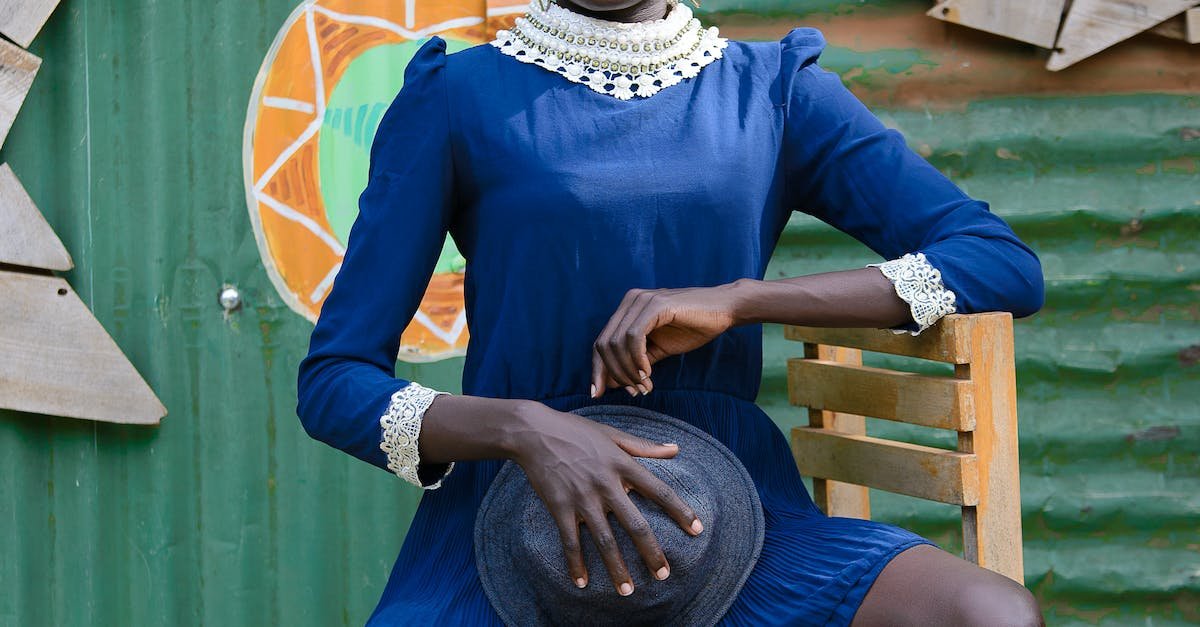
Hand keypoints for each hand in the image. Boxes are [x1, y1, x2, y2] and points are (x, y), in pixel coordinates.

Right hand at [507, 401, 703, 595]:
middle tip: (663, 575)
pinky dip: (576, 564)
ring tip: (628, 590)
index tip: (697, 530)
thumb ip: (645, 447)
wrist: (534, 431)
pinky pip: (571, 542)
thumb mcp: (613, 434)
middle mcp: (606, 484)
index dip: (680, 511)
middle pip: (635, 525)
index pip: (659, 491)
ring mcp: (582, 498)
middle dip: (651, 553)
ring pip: (605, 540)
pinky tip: (582, 582)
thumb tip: (676, 449)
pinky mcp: (560, 507)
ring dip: (617, 568)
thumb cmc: (575, 431)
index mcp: (622, 465)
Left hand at [591, 284, 739, 396]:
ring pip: (617, 342)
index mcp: (627, 309)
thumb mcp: (658, 349)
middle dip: (614, 374)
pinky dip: (637, 359)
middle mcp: (630, 301)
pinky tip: (648, 373)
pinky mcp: (655, 305)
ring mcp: (641, 300)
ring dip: (628, 370)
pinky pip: (634, 337)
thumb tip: (613, 384)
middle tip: (633, 392)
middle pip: (603, 344)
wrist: (723, 310)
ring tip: (644, 385)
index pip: (601, 342)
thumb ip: (635, 363)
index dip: (598, 369)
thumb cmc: (693, 327)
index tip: (598, 393)